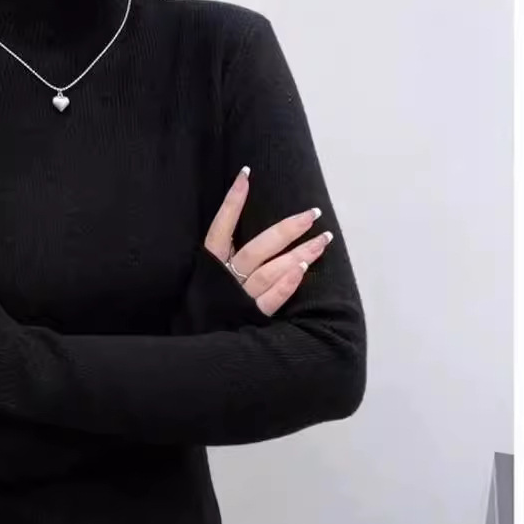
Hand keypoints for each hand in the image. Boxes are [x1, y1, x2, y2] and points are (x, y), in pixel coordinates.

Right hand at [204, 167, 332, 315]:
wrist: (199, 349)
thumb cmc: (208, 308)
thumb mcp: (207, 281)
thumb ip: (225, 259)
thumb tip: (250, 229)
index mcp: (211, 266)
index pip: (220, 228)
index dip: (232, 202)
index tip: (245, 174)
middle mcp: (225, 278)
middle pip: (257, 248)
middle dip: (287, 230)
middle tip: (312, 214)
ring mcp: (239, 298)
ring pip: (271, 270)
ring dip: (299, 253)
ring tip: (324, 239)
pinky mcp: (251, 317)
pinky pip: (271, 299)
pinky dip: (287, 284)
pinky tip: (303, 267)